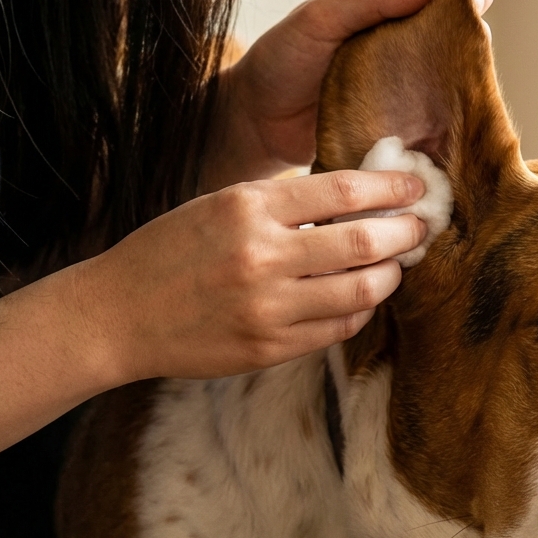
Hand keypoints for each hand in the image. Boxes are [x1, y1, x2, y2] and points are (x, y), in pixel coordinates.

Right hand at [84, 169, 427, 380]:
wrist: (118, 315)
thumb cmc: (170, 250)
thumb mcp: (220, 205)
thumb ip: (283, 203)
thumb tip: (356, 198)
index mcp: (248, 208)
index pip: (343, 191)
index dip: (391, 189)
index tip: (415, 188)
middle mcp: (262, 257)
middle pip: (364, 243)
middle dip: (405, 233)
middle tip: (420, 228)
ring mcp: (267, 308)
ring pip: (362, 292)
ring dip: (390, 276)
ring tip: (395, 264)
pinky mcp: (269, 348)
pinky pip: (338, 329)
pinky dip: (361, 310)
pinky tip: (362, 297)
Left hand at [203, 0, 493, 188]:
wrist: (254, 123)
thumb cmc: (280, 61)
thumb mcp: (320, 18)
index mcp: (382, 8)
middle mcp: (398, 45)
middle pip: (452, 35)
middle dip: (473, 38)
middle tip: (480, 47)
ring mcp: (400, 88)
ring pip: (447, 81)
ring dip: (465, 86)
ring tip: (477, 89)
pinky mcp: (396, 126)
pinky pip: (430, 122)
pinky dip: (446, 125)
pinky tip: (461, 128)